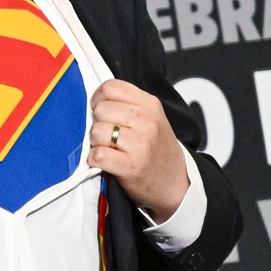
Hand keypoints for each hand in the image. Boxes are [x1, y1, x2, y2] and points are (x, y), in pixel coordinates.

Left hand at [87, 78, 188, 219]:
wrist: (176, 183)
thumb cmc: (157, 149)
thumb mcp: (152, 117)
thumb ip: (128, 104)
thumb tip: (94, 100)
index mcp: (150, 105)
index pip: (110, 87)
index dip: (99, 99)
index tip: (103, 112)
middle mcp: (147, 122)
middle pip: (100, 110)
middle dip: (98, 123)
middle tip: (109, 135)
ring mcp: (140, 144)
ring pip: (96, 131)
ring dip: (96, 142)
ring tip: (109, 149)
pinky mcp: (130, 166)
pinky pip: (97, 155)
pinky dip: (95, 159)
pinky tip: (106, 162)